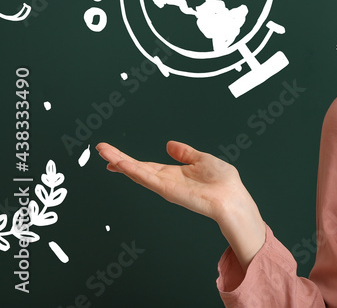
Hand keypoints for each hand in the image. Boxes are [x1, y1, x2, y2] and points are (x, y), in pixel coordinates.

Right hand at [96, 141, 265, 268]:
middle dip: (118, 159)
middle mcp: (165, 181)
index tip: (111, 154)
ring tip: (104, 152)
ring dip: (120, 161)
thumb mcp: (201, 159)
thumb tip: (170, 144)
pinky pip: (148, 178)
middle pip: (136, 168)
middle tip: (100, 148)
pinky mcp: (168, 190)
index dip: (129, 160)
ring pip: (137, 172)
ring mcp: (165, 186)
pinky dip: (134, 171)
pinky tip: (121, 163)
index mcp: (173, 173)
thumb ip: (185, 153)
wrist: (231, 197)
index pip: (145, 166)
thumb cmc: (222, 181)